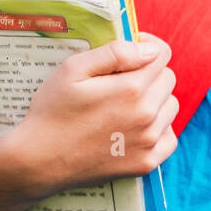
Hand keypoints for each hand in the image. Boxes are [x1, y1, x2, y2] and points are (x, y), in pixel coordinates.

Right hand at [12, 30, 178, 195]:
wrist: (40, 161)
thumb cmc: (53, 111)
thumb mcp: (73, 69)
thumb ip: (115, 53)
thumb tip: (149, 49)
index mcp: (131, 88)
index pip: (161, 55)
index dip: (146, 46)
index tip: (131, 50)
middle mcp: (146, 115)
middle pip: (168, 80)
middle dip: (149, 73)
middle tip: (121, 80)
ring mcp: (148, 142)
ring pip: (170, 107)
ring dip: (156, 100)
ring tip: (126, 104)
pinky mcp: (146, 163)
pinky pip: (170, 138)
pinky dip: (159, 130)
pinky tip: (136, 127)